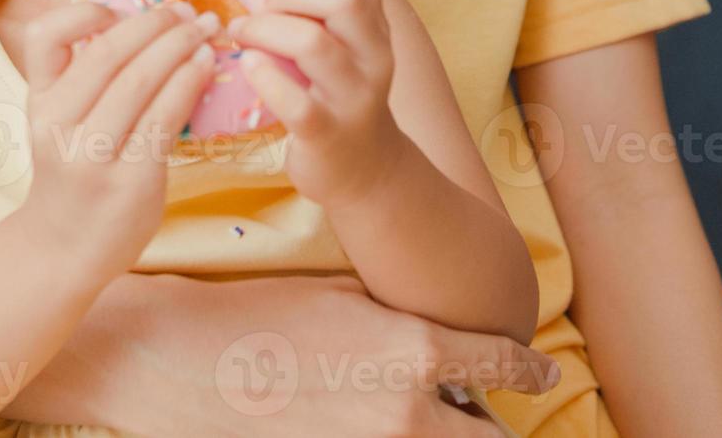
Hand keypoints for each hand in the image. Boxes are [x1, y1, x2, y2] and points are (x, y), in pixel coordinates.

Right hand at [15, 3, 215, 276]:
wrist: (64, 248)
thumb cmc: (72, 174)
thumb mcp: (57, 121)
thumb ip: (81, 76)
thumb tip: (140, 20)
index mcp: (38, 101)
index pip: (45, 36)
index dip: (85, 11)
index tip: (122, 7)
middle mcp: (57, 125)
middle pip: (108, 53)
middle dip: (156, 22)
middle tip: (189, 9)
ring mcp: (91, 155)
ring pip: (139, 81)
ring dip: (180, 45)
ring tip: (207, 29)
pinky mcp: (130, 180)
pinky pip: (164, 117)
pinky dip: (189, 82)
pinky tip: (206, 66)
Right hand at [129, 273, 561, 437]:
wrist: (182, 362)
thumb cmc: (260, 315)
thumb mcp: (344, 297)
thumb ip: (405, 323)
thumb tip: (441, 342)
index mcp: (415, 350)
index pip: (503, 366)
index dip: (529, 371)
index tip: (539, 372)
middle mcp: (407, 413)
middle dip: (495, 430)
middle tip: (493, 423)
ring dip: (448, 435)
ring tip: (441, 421)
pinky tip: (380, 425)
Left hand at [225, 0, 411, 208]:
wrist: (366, 170)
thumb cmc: (338, 96)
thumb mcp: (347, 48)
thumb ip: (321, 12)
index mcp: (376, 28)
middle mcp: (374, 56)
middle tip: (262, 11)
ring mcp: (353, 97)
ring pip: (313, 43)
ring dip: (264, 30)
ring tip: (242, 35)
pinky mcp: (327, 133)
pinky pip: (296, 102)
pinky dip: (265, 78)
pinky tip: (249, 68)